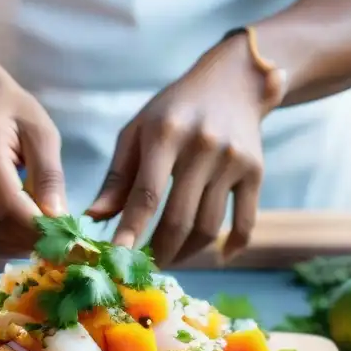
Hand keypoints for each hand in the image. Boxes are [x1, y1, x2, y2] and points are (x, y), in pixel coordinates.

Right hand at [0, 74, 65, 256]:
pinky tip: (19, 220)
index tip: (67, 236)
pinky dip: (6, 239)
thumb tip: (56, 219)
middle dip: (33, 240)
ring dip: (21, 243)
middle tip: (60, 236)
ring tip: (42, 225)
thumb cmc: (16, 115)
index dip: (39, 229)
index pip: (9, 205)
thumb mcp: (42, 134)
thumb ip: (49, 175)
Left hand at [86, 35, 285, 266]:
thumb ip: (117, 176)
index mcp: (166, 134)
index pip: (146, 194)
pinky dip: (231, 245)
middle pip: (179, 218)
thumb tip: (95, 217)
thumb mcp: (138, 131)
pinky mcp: (255, 171)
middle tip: (142, 267)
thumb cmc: (173, 110)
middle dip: (158, 252)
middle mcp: (202, 146)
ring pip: (208, 226)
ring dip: (186, 253)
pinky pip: (245, 221)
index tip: (116, 259)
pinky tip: (218, 257)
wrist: (233, 82)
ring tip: (169, 258)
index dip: (131, 230)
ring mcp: (232, 160)